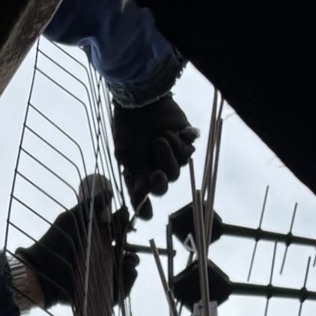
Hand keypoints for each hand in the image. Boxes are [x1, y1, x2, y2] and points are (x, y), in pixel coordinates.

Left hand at [14, 188, 138, 308]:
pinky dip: (128, 283)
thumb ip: (90, 206)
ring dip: (132, 263)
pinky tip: (128, 272)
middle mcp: (99, 258)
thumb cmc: (53, 243)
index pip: (115, 232)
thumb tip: (109, 192)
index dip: (123, 226)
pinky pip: (120, 291)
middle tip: (130, 243)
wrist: (41, 271)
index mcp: (94, 240)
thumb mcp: (71, 219)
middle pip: (123, 251)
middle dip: (131, 246)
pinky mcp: (101, 293)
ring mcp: (101, 275)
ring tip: (130, 259)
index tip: (126, 220)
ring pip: (124, 270)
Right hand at [112, 95, 198, 216]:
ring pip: (181, 165)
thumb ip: (136, 179)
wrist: (141, 100)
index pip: (145, 194)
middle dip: (162, 175)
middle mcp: (157, 164)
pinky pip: (190, 148)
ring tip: (161, 137)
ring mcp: (172, 152)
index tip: (147, 215)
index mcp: (141, 171)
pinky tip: (176, 131)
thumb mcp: (126, 156)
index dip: (147, 206)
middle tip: (156, 169)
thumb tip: (142, 199)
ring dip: (171, 152)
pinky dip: (182, 140)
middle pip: (168, 181)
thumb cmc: (128, 128)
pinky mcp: (185, 138)